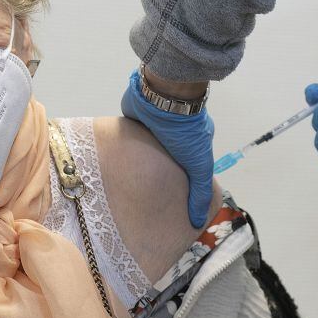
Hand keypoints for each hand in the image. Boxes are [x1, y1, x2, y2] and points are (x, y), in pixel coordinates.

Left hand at [121, 69, 214, 227]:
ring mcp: (153, 129)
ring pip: (146, 153)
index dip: (180, 186)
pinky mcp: (135, 122)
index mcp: (192, 143)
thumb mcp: (199, 165)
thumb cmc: (186, 131)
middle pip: (165, 162)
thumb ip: (200, 191)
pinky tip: (117, 169)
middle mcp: (173, 136)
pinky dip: (126, 152)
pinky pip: (130, 141)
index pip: (186, 168)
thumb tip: (197, 221)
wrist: (163, 96)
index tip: (169, 204)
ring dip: (140, 165)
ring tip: (128, 189)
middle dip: (158, 178)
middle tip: (145, 201)